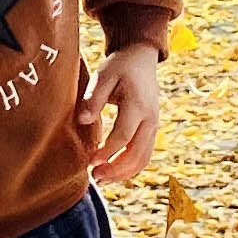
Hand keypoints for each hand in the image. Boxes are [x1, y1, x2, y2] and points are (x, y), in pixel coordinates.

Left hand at [80, 41, 164, 184]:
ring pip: (143, 158)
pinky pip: (145, 155)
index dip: (107, 152)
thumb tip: (82, 120)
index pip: (123, 136)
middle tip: (94, 177)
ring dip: (123, 173)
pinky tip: (113, 172)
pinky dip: (130, 168)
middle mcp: (151, 118)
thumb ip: (93, 98)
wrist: (141, 58)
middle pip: (136, 153)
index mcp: (138, 105)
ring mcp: (154, 126)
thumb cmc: (119, 67)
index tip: (89, 161)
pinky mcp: (153, 130)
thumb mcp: (103, 76)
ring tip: (101, 179)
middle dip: (115, 169)